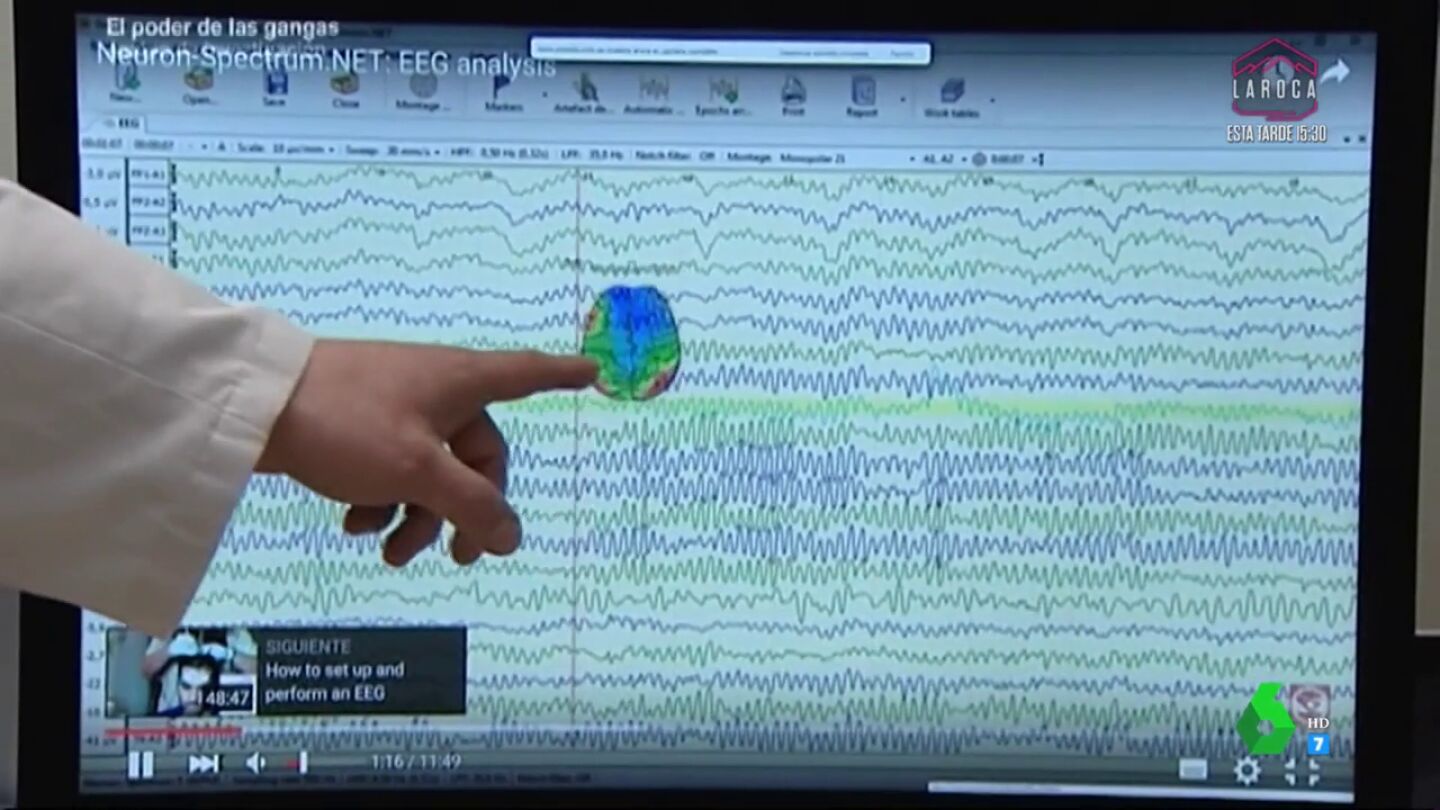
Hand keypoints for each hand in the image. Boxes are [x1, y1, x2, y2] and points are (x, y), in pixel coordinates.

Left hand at [255, 339, 596, 565]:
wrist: (256, 406)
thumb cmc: (349, 424)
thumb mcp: (418, 472)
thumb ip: (471, 506)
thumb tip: (512, 538)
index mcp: (462, 382)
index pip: (527, 373)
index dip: (561, 374)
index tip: (593, 371)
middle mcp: (436, 389)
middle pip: (475, 455)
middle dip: (463, 509)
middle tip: (457, 558)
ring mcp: (397, 406)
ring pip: (430, 470)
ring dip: (416, 515)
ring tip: (389, 553)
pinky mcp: (360, 424)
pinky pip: (391, 467)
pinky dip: (381, 499)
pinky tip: (353, 525)